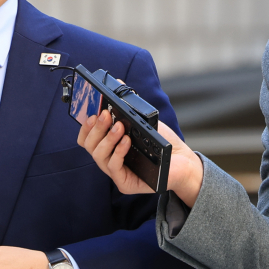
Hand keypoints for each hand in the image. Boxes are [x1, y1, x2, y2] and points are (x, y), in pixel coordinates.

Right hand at [77, 109, 204, 205]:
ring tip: (119, 127)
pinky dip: (118, 152)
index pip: (87, 139)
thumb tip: (118, 84)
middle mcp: (109, 159)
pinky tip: (127, 141)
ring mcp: (116, 173)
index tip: (93, 114)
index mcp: (109, 146)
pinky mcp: (125, 184)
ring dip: (107, 139)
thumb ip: (129, 107)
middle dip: (96, 129)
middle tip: (105, 116)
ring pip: (98, 156)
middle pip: (89, 146)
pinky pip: (114, 167)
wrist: (182, 160)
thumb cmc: (161, 142)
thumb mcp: (143, 121)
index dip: (86, 127)